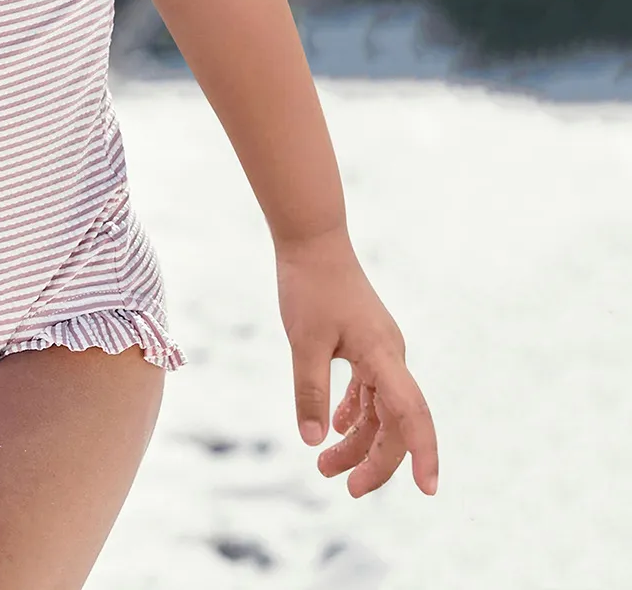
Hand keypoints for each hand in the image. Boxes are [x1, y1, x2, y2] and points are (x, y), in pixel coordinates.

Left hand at [274, 230, 437, 497]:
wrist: (311, 241)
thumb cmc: (309, 286)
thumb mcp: (303, 342)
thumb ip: (308, 391)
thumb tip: (312, 441)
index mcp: (383, 356)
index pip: (412, 415)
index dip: (424, 455)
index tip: (429, 491)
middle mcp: (391, 356)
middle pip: (395, 423)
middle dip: (372, 460)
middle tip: (341, 484)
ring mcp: (380, 351)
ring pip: (379, 410)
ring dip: (357, 439)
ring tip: (324, 464)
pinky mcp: (366, 344)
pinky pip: (370, 390)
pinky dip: (354, 412)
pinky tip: (334, 427)